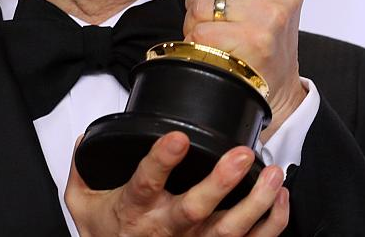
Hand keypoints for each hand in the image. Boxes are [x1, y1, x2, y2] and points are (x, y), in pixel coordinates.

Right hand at [66, 132, 289, 235]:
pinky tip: (281, 198)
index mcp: (135, 210)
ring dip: (256, 202)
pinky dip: (272, 224)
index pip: (146, 182)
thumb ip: (82, 170)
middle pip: (196, 208)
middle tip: (241, 155)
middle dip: (221, 181)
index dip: (161, 160)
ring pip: (230, 229)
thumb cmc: (107, 234)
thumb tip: (86, 138)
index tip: (176, 137)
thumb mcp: (82, 204)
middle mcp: (166, 229)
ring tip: (273, 174)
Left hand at [182, 0, 309, 134]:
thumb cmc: (254, 28)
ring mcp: (272, 14)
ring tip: (224, 32)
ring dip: (199, 19)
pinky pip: (201, 30)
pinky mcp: (255, 41)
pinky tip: (221, 48)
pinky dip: (199, 41)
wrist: (269, 81)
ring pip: (202, 1)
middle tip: (228, 16)